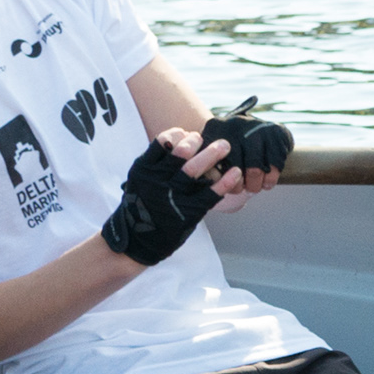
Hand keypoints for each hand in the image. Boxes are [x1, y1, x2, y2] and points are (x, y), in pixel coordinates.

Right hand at [98, 129, 227, 266]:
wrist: (137, 240)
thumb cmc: (141, 207)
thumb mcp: (139, 181)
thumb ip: (154, 164)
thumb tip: (178, 142)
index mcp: (143, 169)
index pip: (162, 142)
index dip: (176, 134)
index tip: (186, 133)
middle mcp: (157, 181)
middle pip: (181, 152)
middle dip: (197, 140)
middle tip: (209, 136)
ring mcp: (173, 196)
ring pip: (194, 169)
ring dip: (212, 154)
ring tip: (225, 145)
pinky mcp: (188, 212)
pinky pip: (210, 194)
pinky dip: (225, 181)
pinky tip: (236, 173)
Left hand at [199, 100, 289, 199]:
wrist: (260, 127)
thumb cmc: (232, 145)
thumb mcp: (214, 148)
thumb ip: (206, 162)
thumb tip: (207, 180)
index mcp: (215, 127)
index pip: (213, 160)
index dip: (220, 178)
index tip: (224, 184)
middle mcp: (236, 123)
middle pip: (234, 166)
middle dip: (238, 184)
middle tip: (241, 190)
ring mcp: (257, 127)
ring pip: (255, 168)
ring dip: (255, 184)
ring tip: (254, 189)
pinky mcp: (277, 132)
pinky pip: (274, 164)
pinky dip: (271, 179)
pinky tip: (267, 184)